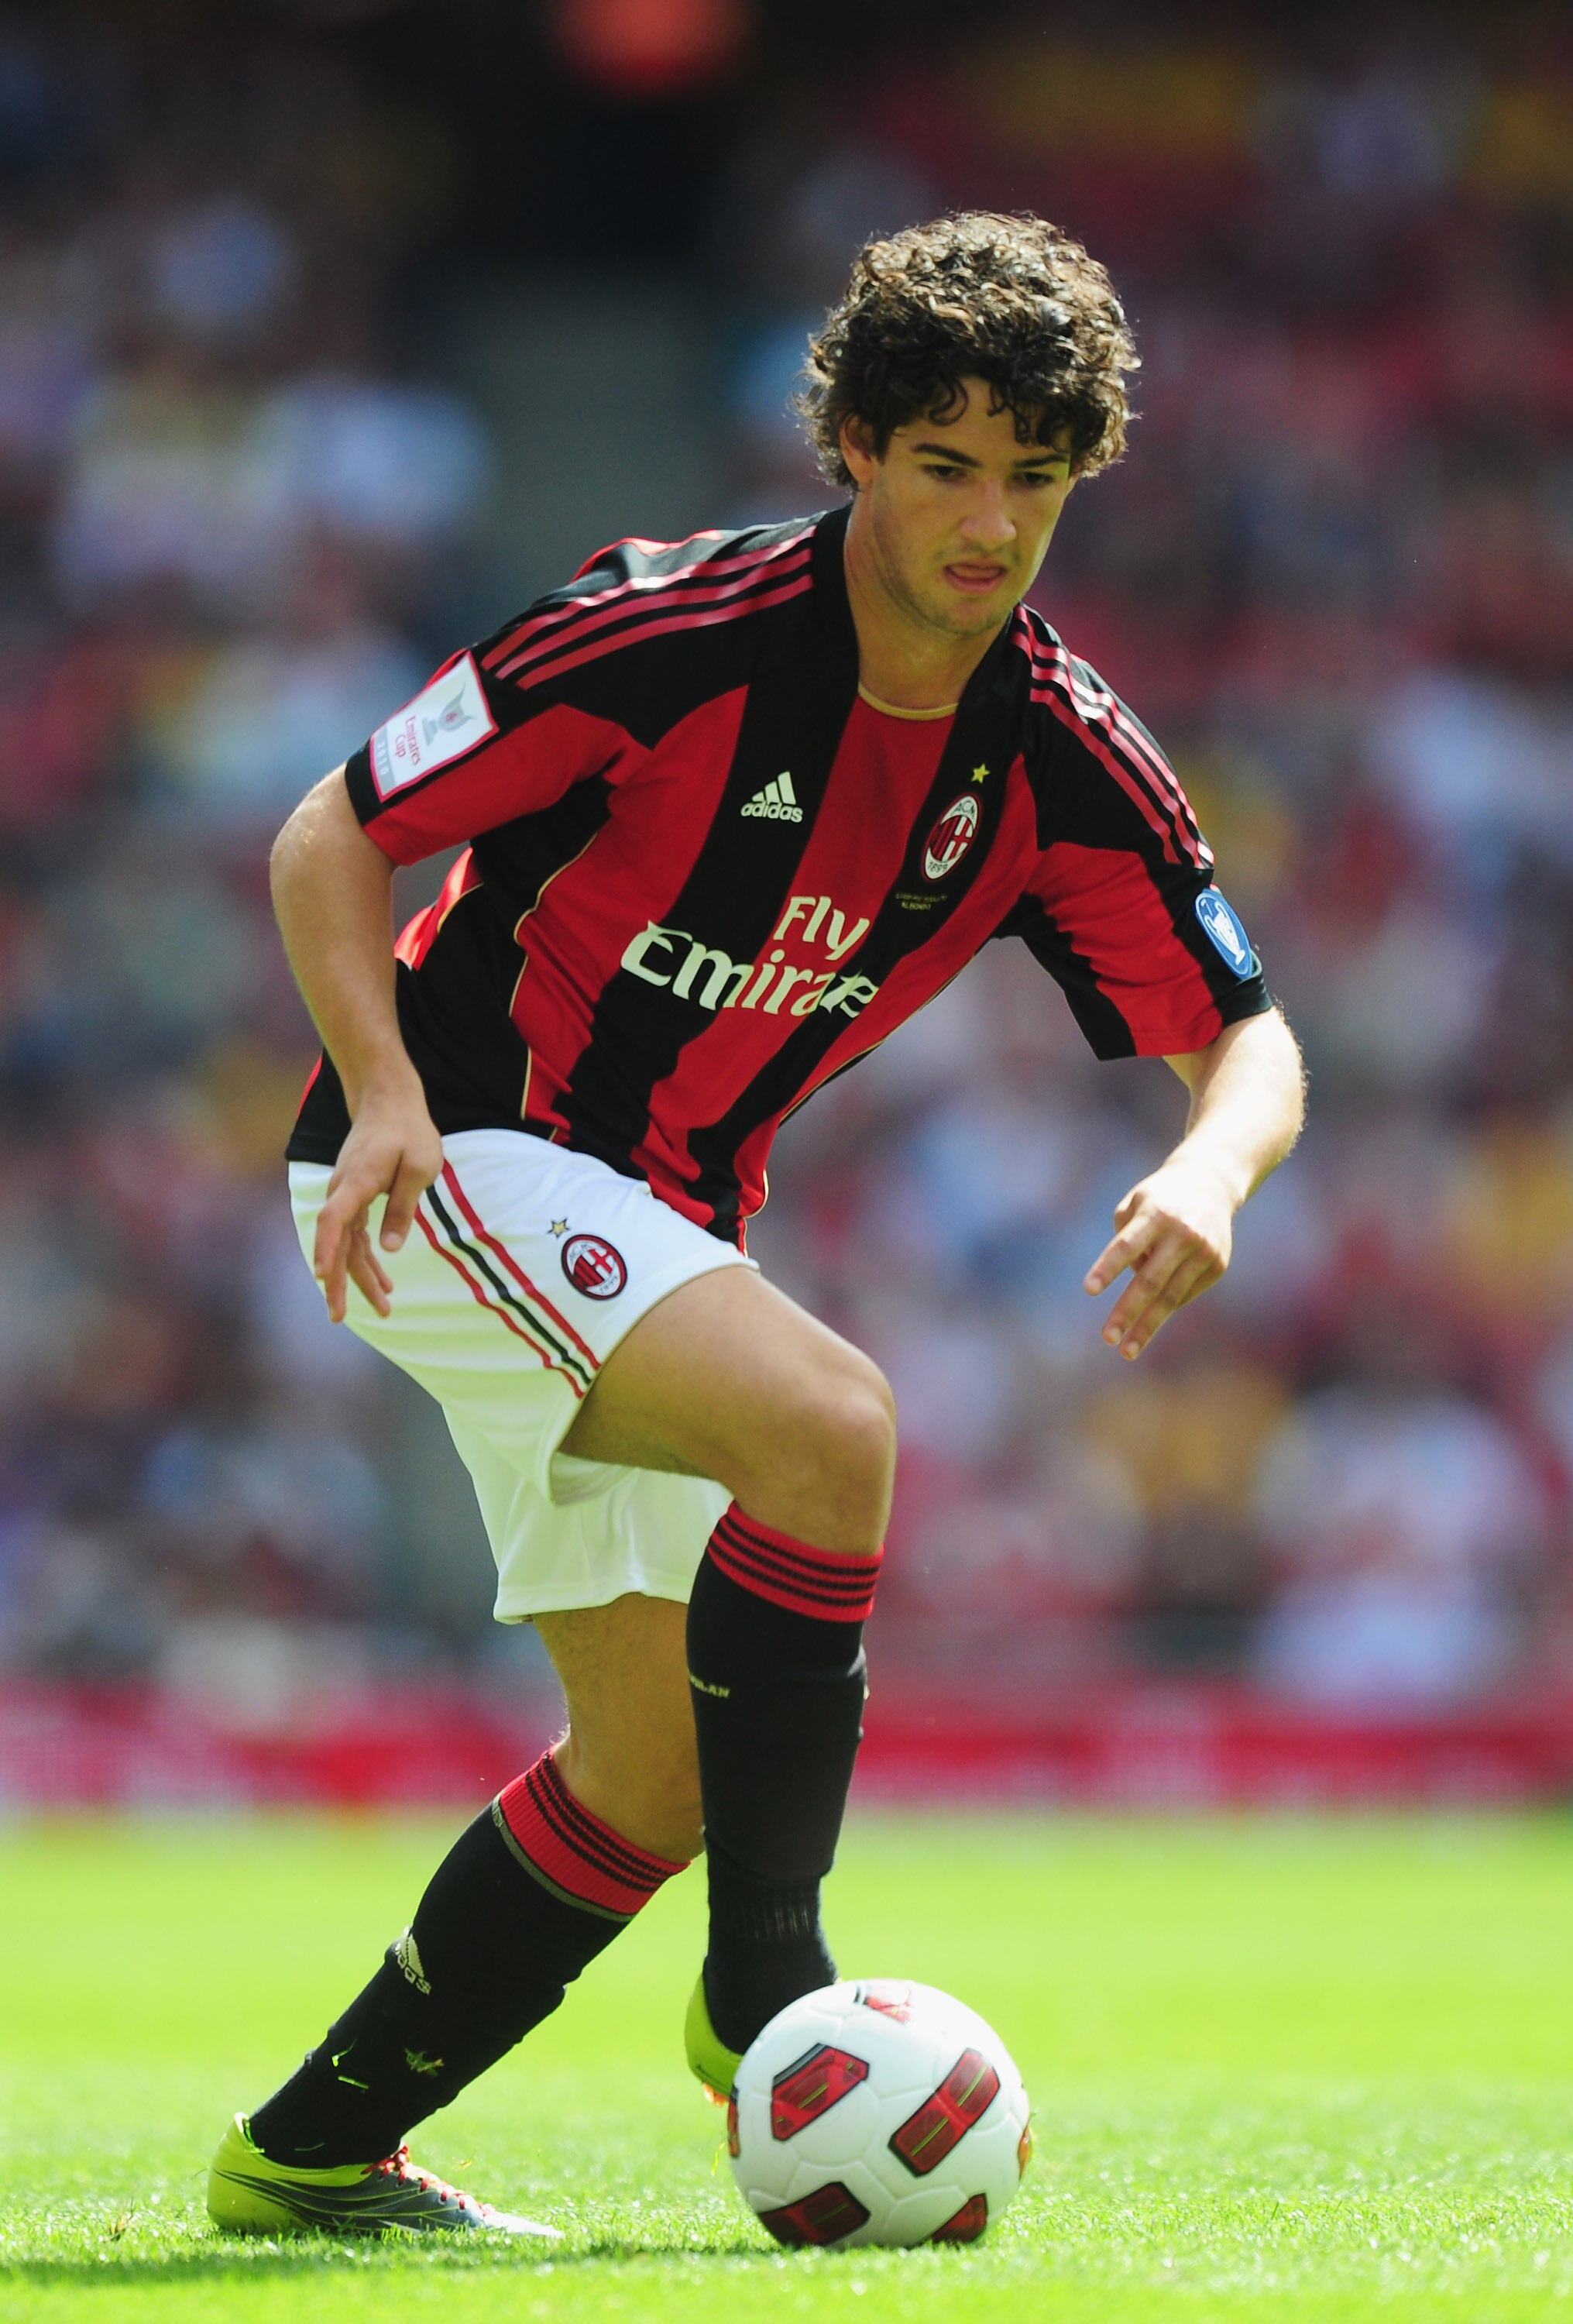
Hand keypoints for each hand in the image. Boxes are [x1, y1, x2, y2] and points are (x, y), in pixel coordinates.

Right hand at [313, 1080, 443, 1322]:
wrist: (388, 1102)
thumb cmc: (409, 1131)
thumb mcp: (420, 1167)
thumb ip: (403, 1206)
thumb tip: (389, 1249)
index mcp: (356, 1181)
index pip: (332, 1220)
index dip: (325, 1250)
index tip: (321, 1278)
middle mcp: (342, 1191)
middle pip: (333, 1242)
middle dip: (337, 1282)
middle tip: (339, 1317)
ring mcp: (344, 1196)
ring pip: (345, 1244)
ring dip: (359, 1277)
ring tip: (382, 1309)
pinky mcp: (353, 1198)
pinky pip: (354, 1236)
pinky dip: (366, 1260)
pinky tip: (383, 1283)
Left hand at [1083, 1154, 1235, 1359]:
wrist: (1212, 1184)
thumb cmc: (1160, 1198)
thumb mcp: (1135, 1203)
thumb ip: (1124, 1240)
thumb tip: (1133, 1283)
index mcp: (1155, 1214)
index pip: (1126, 1245)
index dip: (1108, 1267)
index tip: (1089, 1289)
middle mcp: (1182, 1233)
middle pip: (1149, 1280)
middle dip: (1127, 1311)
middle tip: (1107, 1338)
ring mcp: (1204, 1251)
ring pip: (1170, 1297)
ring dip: (1147, 1326)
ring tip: (1126, 1350)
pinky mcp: (1217, 1265)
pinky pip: (1185, 1294)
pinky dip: (1166, 1307)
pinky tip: (1150, 1320)